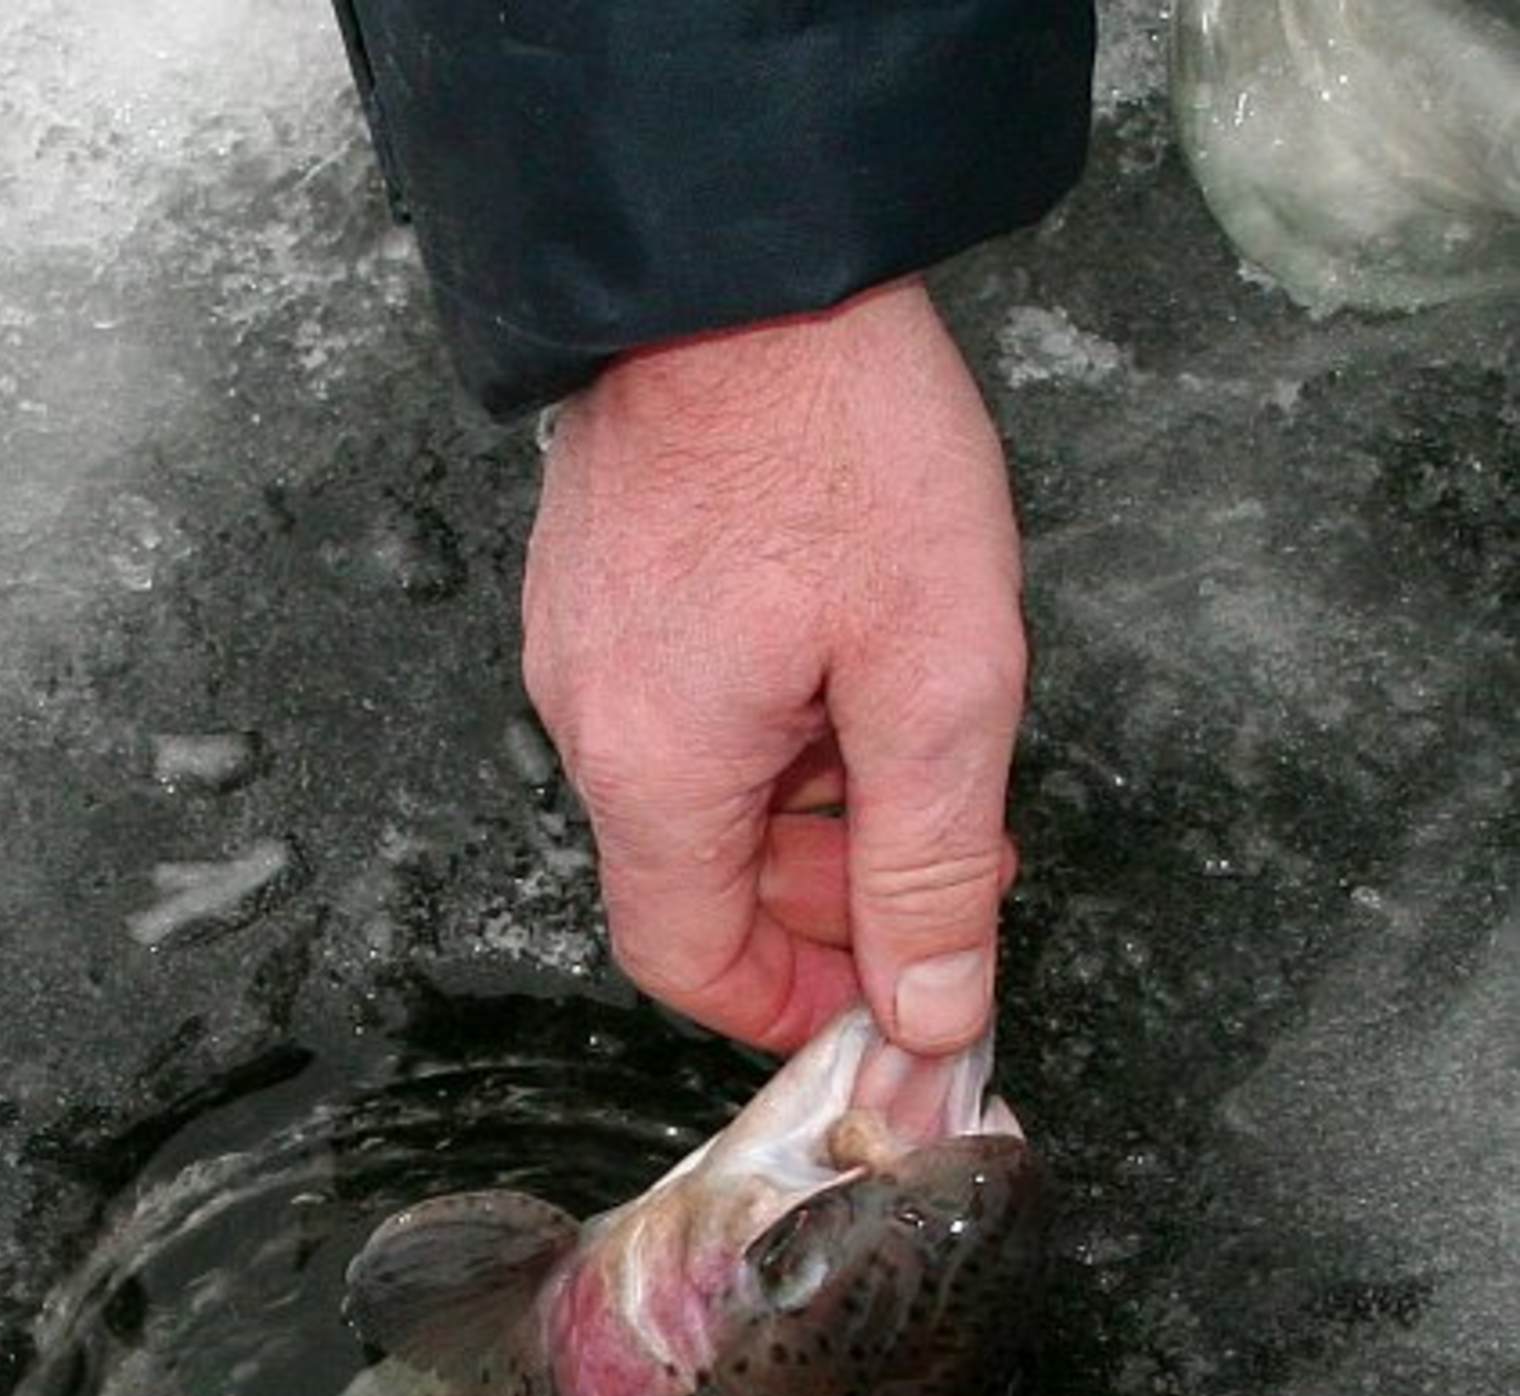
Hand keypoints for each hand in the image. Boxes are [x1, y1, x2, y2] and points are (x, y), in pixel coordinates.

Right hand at [522, 278, 1024, 1056]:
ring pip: (698, 792)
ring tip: (916, 745)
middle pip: (700, 880)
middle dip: (828, 897)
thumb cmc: (837, 438)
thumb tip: (934, 1012)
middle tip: (947, 858)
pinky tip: (849, 663)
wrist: (741, 247)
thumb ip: (932, 868)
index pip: (688, 962)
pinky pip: (682, 707)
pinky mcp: (600, 584)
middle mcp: (591, 722)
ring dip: (810, 807)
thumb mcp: (936, 680)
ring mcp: (583, 647)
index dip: (784, 1003)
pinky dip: (770, 727)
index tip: (880, 992)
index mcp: (657, 771)